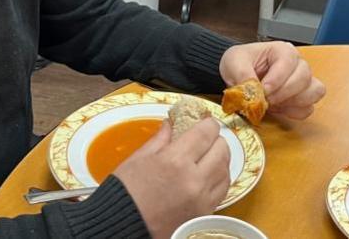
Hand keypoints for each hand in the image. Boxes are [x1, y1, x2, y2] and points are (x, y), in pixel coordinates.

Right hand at [114, 118, 229, 238]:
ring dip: (221, 158)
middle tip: (208, 136)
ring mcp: (202, 199)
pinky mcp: (204, 214)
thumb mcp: (138, 159)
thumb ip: (159, 140)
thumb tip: (170, 125)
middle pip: (221, 150)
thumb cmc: (124, 194)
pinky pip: (222, 191)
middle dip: (217, 139)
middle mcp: (194, 179)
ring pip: (226, 171)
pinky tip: (211, 174)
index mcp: (175, 161)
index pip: (205, 133)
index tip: (205, 121)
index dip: (208, 123)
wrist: (122, 228)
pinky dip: (220, 178)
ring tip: (211, 154)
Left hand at [219, 41, 325, 119]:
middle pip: (304, 78)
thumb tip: (253, 90)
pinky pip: (308, 108)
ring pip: (313, 92)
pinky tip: (278, 108)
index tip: (263, 90)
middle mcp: (297, 64)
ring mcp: (302, 82)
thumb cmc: (239, 63)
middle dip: (284, 92)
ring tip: (273, 103)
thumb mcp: (233, 62)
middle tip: (266, 99)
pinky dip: (294, 112)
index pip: (289, 62)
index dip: (277, 79)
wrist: (237, 76)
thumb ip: (242, 74)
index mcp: (282, 50)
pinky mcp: (301, 99)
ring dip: (293, 102)